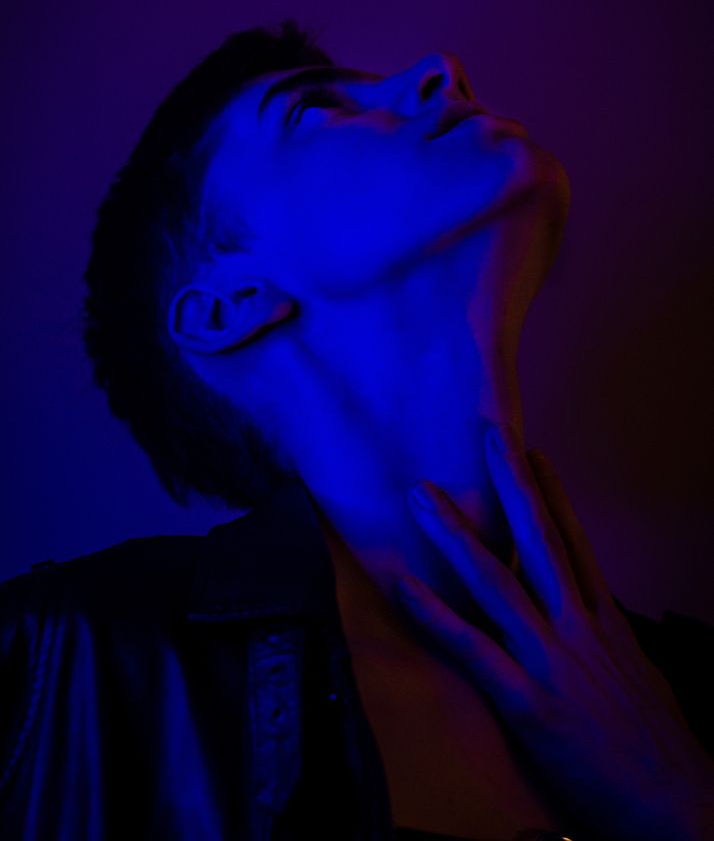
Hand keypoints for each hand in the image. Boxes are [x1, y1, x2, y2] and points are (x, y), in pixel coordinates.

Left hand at [392, 423, 713, 840]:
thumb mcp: (639, 675)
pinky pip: (474, 650)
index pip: (576, 542)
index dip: (553, 493)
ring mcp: (553, 661)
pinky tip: (404, 586)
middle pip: (541, 542)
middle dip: (511, 485)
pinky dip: (436, 616)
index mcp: (606, 622)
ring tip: (422, 496)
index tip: (533, 454)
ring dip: (456, 534)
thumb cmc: (658, 745)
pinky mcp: (530, 703)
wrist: (679, 806)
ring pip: (497, 582)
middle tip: (487, 437)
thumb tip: (589, 614)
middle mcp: (579, 628)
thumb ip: (607, 638)